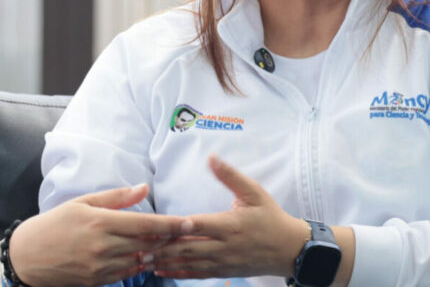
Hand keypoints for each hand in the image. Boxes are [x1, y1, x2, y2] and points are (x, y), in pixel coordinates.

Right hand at [8, 183, 185, 286]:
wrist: (28, 255)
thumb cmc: (55, 223)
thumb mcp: (83, 202)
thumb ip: (116, 197)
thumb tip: (144, 188)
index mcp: (100, 222)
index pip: (145, 225)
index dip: (170, 225)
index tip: (189, 222)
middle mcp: (103, 246)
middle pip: (147, 244)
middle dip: (169, 239)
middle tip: (187, 233)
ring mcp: (100, 266)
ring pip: (140, 260)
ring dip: (157, 253)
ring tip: (172, 244)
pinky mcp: (97, 280)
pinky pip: (127, 273)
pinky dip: (140, 264)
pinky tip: (148, 256)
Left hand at [152, 155, 308, 279]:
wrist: (290, 249)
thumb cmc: (271, 217)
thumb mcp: (254, 192)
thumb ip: (230, 176)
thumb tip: (211, 157)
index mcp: (230, 225)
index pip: (200, 225)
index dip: (179, 226)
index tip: (159, 226)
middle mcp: (224, 245)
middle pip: (189, 247)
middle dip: (163, 248)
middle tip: (139, 247)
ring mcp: (223, 261)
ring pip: (190, 262)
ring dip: (166, 262)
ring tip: (143, 261)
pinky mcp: (224, 270)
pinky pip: (197, 273)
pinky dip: (178, 273)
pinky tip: (161, 271)